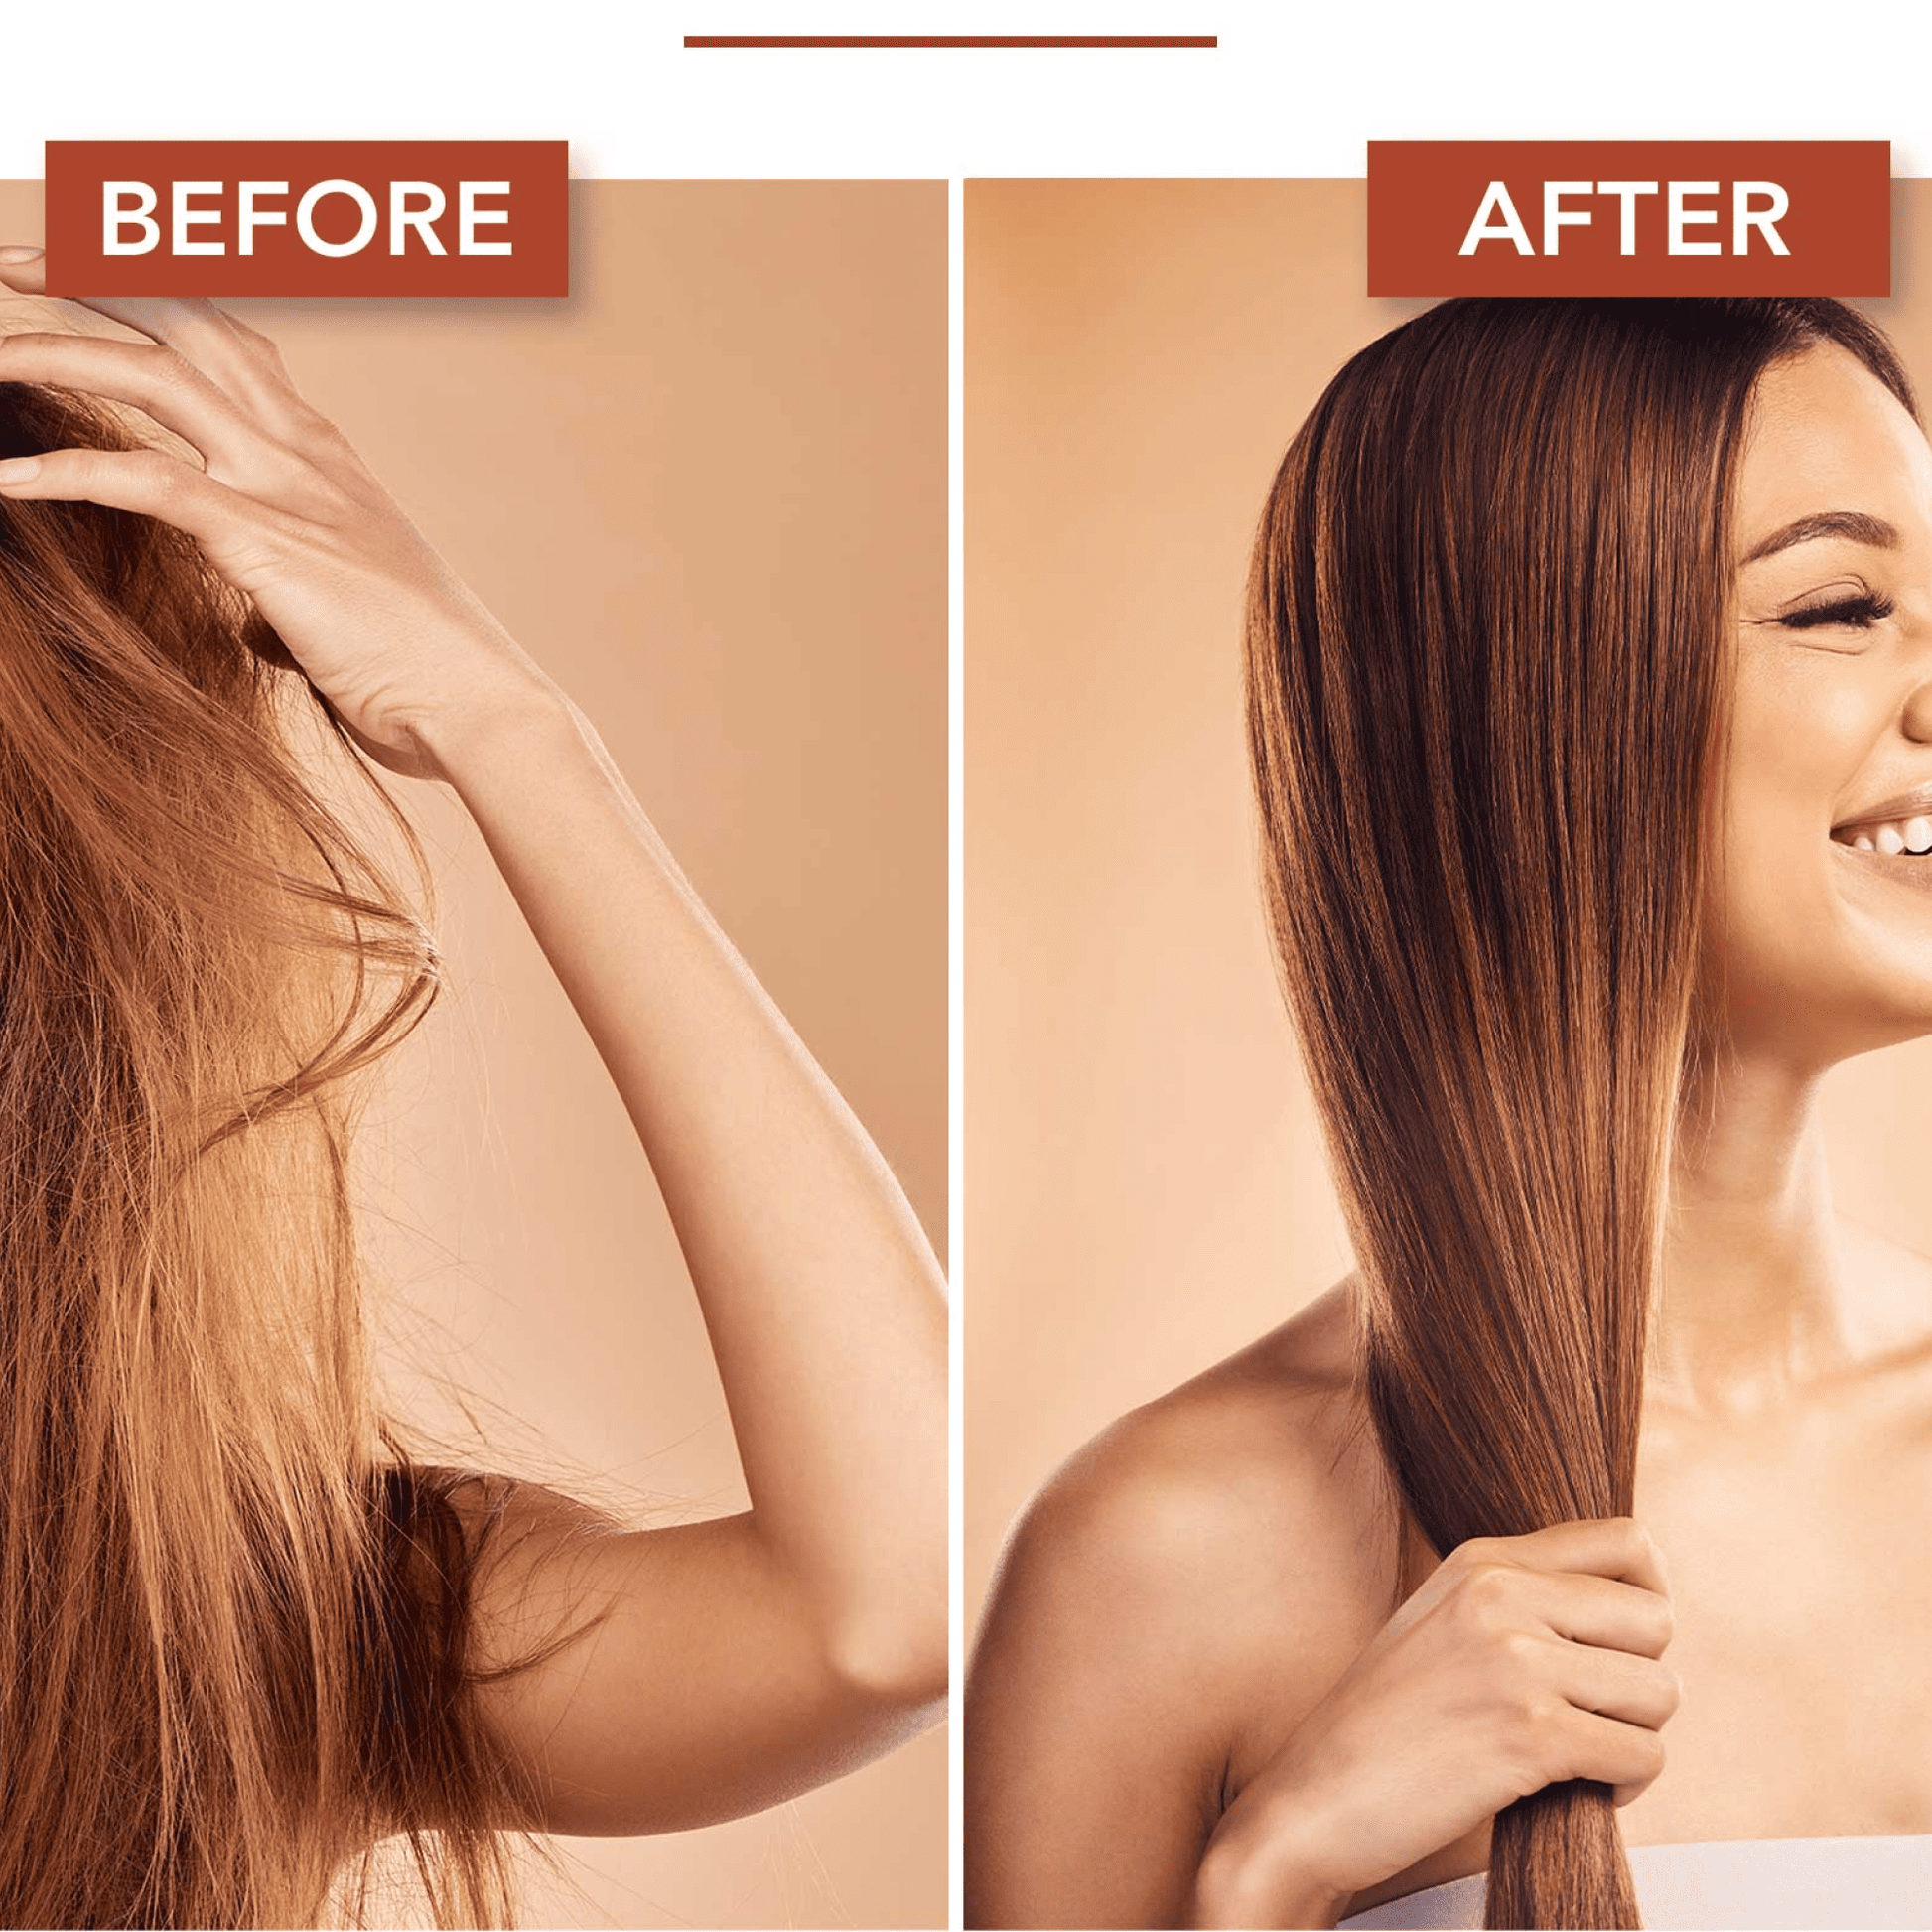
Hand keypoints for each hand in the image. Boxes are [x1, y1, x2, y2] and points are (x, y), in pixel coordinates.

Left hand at [0, 248, 554, 779]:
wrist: (482, 706)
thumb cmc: (423, 674)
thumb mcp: (346, 614)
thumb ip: (287, 593)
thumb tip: (255, 620)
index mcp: (326, 455)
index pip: (233, 339)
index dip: (155, 295)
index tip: (78, 278)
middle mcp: (305, 450)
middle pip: (189, 320)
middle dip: (89, 277)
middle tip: (8, 265)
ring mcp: (289, 489)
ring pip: (158, 375)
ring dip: (57, 353)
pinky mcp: (268, 544)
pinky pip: (149, 482)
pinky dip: (70, 471)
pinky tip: (5, 480)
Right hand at [1190, 1517, 1677, 1927]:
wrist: (1316, 1797)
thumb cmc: (1385, 1723)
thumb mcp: (1443, 1620)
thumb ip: (1519, 1596)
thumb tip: (1629, 1607)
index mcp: (1482, 1558)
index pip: (1627, 1540)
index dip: (1651, 1594)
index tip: (1627, 1645)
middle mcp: (1502, 1593)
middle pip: (1657, 1619)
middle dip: (1642, 1679)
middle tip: (1595, 1715)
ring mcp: (1515, 1659)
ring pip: (1660, 1692)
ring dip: (1635, 1737)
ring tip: (1582, 1756)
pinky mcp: (1530, 1731)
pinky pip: (1641, 1755)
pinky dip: (1623, 1785)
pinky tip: (1574, 1789)